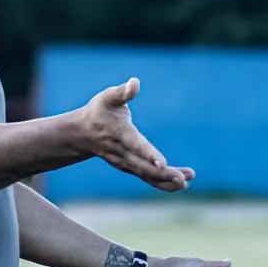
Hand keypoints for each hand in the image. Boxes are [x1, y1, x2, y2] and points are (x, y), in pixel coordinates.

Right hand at [76, 77, 193, 192]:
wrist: (81, 134)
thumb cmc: (98, 111)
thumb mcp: (107, 97)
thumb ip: (122, 92)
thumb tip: (135, 82)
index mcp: (119, 133)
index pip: (135, 144)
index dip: (148, 153)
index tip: (162, 163)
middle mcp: (121, 152)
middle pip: (143, 166)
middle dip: (162, 174)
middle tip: (182, 179)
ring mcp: (124, 163)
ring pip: (146, 175)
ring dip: (166, 180)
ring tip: (186, 181)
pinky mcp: (129, 168)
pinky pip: (146, 178)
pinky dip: (162, 183)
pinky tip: (180, 184)